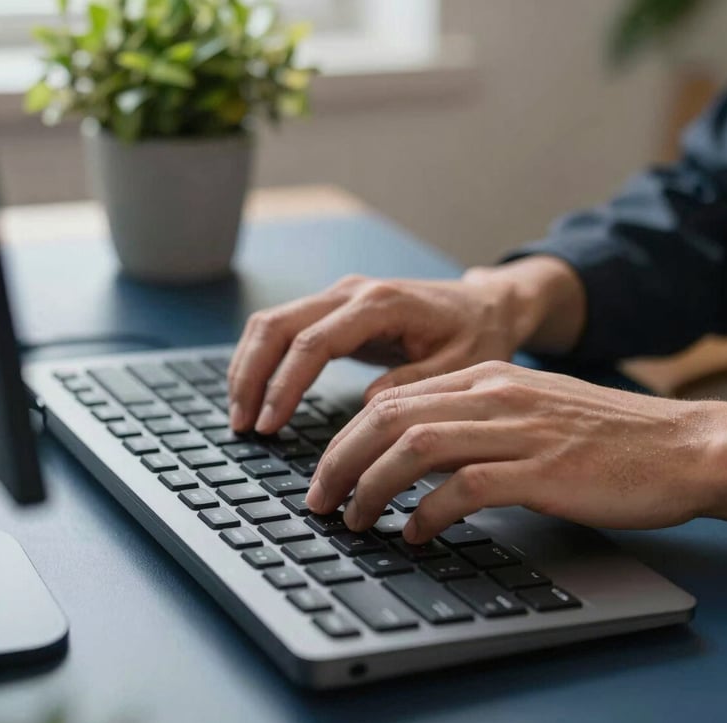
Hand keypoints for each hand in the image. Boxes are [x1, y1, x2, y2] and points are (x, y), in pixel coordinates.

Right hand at [228, 256, 584, 432]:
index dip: (284, 386)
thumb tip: (366, 411)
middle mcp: (351, 292)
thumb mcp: (460, 366)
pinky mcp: (336, 309)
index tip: (269, 426)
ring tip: (241, 415)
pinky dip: (263, 360)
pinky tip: (258, 392)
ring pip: (272, 323)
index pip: (313, 343)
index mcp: (380, 304)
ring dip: (248, 367)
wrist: (485, 306)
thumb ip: (413, 386)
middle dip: (251, 376)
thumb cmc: (476, 335)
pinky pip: (285, 329)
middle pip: (277, 325)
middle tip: (243, 426)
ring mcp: (340, 296)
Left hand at [305, 361, 726, 542]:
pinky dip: (429, 513)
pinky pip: (466, 487)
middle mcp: (494, 395)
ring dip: (373, 487)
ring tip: (355, 520)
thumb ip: (470, 420)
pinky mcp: (543, 471)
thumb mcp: (526, 410)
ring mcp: (518, 430)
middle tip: (320, 500)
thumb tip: (410, 452)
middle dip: (341, 461)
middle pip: (390, 419)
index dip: (346, 438)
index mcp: (484, 378)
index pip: (392, 399)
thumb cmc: (600, 435)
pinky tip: (415, 534)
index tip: (326, 473)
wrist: (679, 445)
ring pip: (416, 448)